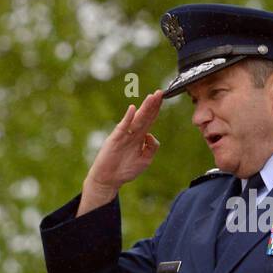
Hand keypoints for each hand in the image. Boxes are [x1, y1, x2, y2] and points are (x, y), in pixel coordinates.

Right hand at [78, 89, 163, 215]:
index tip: (163, 98)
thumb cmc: (126, 170)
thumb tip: (151, 135)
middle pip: (145, 116)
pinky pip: (123, 127)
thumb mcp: (145, 160)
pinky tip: (132, 109)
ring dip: (144, 108)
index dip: (156, 109)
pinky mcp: (114, 139)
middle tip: (160, 92)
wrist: (108, 179)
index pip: (150, 120)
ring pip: (136, 119)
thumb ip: (151, 148)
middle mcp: (132, 134)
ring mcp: (123, 135)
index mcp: (140, 138)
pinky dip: (128, 118)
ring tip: (151, 97)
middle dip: (152, 105)